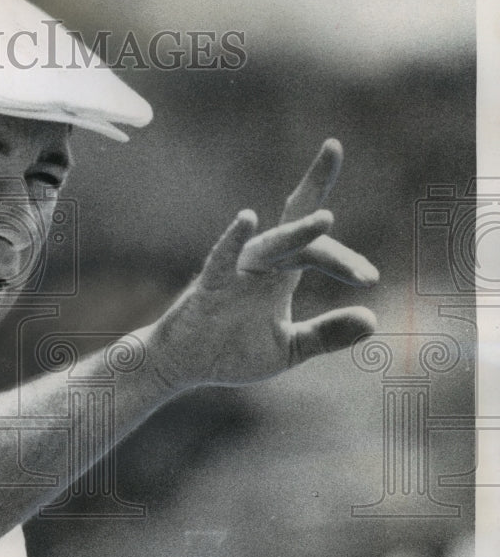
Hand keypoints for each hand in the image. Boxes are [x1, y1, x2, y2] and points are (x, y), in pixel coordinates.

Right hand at [152, 138, 377, 387]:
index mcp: (280, 274)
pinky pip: (222, 258)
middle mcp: (261, 265)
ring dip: (297, 232)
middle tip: (344, 189)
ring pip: (271, 245)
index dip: (345, 257)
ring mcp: (235, 273)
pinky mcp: (210, 286)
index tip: (370, 278)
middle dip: (316, 192)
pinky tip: (248, 219)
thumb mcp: (290, 348)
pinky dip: (234, 238)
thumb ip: (327, 334)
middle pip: (295, 224)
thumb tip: (373, 320)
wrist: (182, 367)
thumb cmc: (231, 351)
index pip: (316, 245)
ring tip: (326, 218)